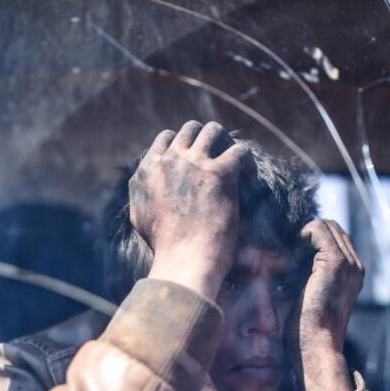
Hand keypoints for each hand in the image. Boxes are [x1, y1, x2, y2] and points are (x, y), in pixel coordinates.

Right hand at [129, 121, 251, 298]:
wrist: (184, 261)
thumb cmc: (164, 248)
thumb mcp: (139, 216)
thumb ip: (140, 191)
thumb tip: (141, 181)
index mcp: (149, 169)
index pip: (166, 139)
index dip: (184, 145)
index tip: (196, 159)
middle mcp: (170, 160)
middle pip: (190, 129)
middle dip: (206, 139)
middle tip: (218, 157)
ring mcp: (195, 164)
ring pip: (214, 130)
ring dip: (226, 142)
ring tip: (236, 162)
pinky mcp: (220, 174)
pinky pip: (240, 151)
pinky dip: (247, 163)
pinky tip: (249, 179)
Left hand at [288, 219, 364, 390]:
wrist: (316, 347)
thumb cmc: (306, 330)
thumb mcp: (309, 295)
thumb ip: (308, 274)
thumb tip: (286, 256)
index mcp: (352, 274)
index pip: (335, 237)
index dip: (311, 238)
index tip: (291, 253)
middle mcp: (355, 266)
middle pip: (332, 227)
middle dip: (308, 233)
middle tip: (288, 253)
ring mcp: (348, 263)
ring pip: (326, 225)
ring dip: (303, 234)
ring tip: (289, 256)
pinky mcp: (335, 262)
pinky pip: (318, 229)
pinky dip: (301, 235)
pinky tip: (291, 256)